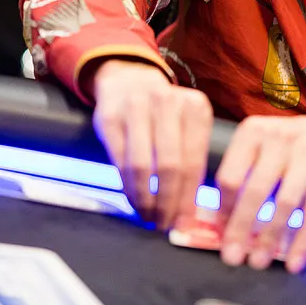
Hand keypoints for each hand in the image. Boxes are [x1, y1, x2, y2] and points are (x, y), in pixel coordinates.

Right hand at [91, 59, 212, 229]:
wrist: (129, 79)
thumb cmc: (165, 113)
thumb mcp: (188, 124)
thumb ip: (193, 159)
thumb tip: (191, 213)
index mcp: (195, 107)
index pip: (195, 161)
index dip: (189, 198)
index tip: (185, 223)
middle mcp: (167, 102)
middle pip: (170, 166)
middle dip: (167, 203)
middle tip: (164, 225)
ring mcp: (136, 107)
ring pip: (142, 165)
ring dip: (145, 199)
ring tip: (148, 217)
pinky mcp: (110, 117)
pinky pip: (119, 160)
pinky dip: (126, 186)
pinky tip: (132, 200)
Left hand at [216, 98, 305, 273]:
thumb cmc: (293, 147)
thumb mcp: (264, 147)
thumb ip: (242, 175)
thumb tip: (220, 222)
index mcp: (253, 131)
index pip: (230, 175)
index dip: (222, 209)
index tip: (218, 234)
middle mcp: (279, 138)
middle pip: (255, 191)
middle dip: (241, 228)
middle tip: (232, 257)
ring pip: (284, 204)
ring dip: (270, 238)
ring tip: (259, 262)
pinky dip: (302, 240)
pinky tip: (294, 260)